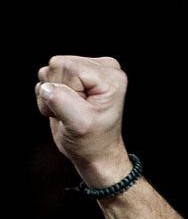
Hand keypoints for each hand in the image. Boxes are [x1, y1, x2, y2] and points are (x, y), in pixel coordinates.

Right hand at [35, 55, 131, 186]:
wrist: (93, 153)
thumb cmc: (93, 142)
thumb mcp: (79, 124)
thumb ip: (62, 101)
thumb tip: (46, 87)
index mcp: (111, 77)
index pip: (69, 67)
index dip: (67, 90)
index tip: (81, 109)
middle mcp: (103, 68)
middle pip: (57, 65)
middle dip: (57, 92)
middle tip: (73, 112)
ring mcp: (87, 71)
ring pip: (48, 71)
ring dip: (51, 96)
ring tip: (68, 111)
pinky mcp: (73, 76)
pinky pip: (45, 78)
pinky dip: (48, 96)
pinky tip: (63, 108)